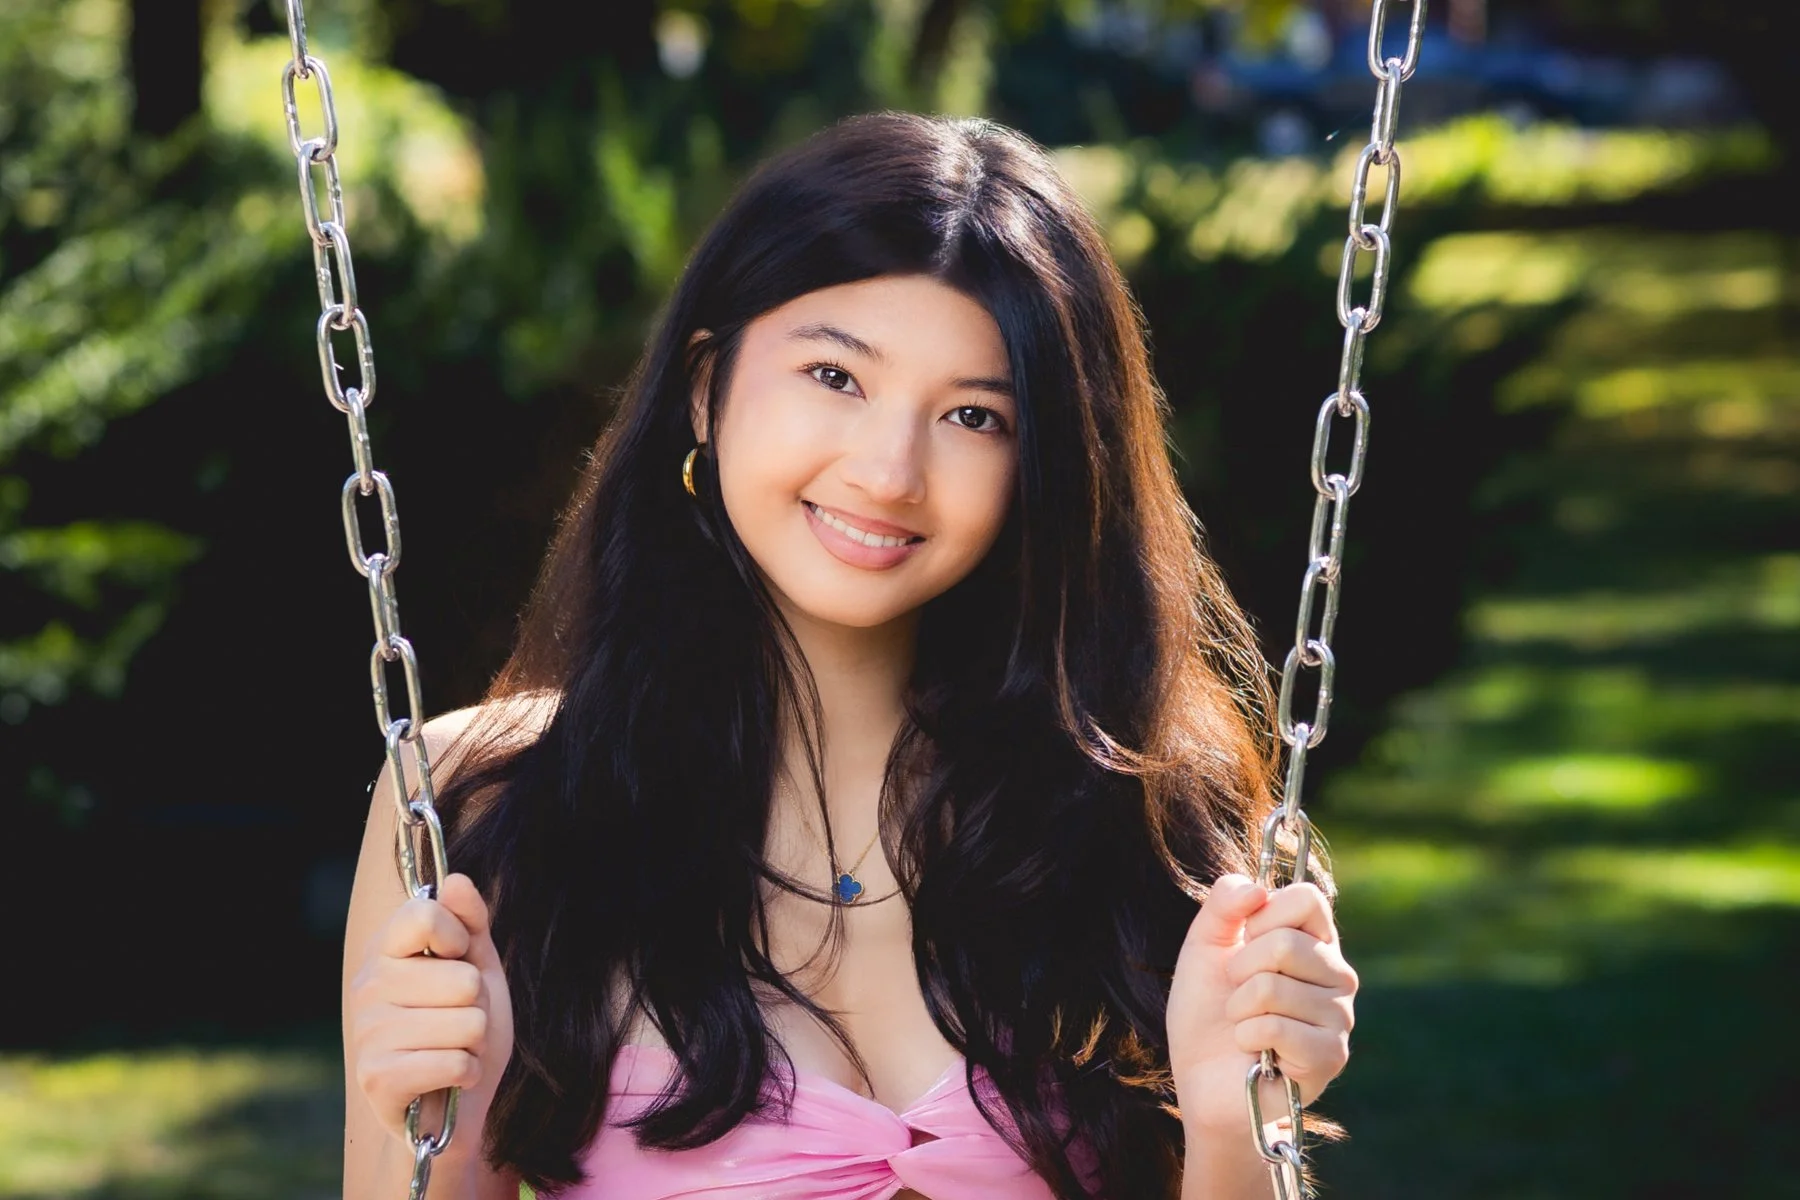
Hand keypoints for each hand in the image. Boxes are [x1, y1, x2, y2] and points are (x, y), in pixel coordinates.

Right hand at [347, 873, 514, 1150]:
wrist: (458, 1099)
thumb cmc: (466, 1027)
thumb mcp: (479, 965)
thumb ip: (470, 922)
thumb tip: (454, 881)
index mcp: (386, 950)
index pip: (424, 915)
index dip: (458, 938)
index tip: (457, 960)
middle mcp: (366, 987)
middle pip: (462, 979)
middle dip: (476, 1005)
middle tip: (456, 1021)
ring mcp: (367, 1033)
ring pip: (466, 1023)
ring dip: (474, 1043)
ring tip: (452, 1049)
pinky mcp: (376, 1079)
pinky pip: (455, 1061)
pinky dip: (467, 1073)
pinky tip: (449, 1078)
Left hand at [1165, 874, 1357, 1134]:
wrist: (1203, 1080)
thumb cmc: (1207, 1013)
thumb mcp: (1204, 946)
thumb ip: (1223, 904)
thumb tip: (1256, 887)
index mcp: (1313, 941)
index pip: (1308, 898)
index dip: (1264, 915)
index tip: (1245, 941)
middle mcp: (1337, 974)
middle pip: (1285, 943)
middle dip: (1240, 969)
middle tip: (1238, 993)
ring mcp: (1339, 1016)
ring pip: (1273, 987)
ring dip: (1239, 1008)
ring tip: (1245, 1024)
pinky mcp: (1330, 1056)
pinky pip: (1276, 1027)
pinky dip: (1247, 1037)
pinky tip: (1253, 1051)